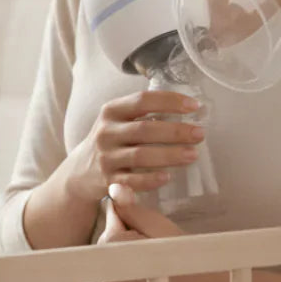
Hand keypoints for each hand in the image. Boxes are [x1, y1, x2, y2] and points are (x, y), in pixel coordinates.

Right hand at [66, 90, 204, 203]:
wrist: (80, 172)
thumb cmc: (111, 140)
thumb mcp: (118, 120)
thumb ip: (143, 113)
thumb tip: (188, 108)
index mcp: (112, 111)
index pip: (142, 100)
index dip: (169, 101)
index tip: (194, 105)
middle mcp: (106, 132)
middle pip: (144, 129)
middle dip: (175, 131)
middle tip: (200, 133)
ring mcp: (106, 157)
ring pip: (140, 155)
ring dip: (169, 155)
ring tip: (193, 154)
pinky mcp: (108, 181)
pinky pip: (132, 181)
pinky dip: (151, 179)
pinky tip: (168, 177)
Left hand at [99, 184, 185, 281]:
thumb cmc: (185, 254)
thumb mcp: (158, 224)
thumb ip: (131, 208)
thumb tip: (113, 188)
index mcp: (111, 249)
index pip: (112, 220)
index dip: (132, 219)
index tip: (152, 228)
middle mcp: (105, 274)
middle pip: (109, 243)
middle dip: (127, 238)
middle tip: (156, 243)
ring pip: (112, 263)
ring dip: (127, 256)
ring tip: (156, 259)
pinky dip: (129, 276)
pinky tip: (151, 275)